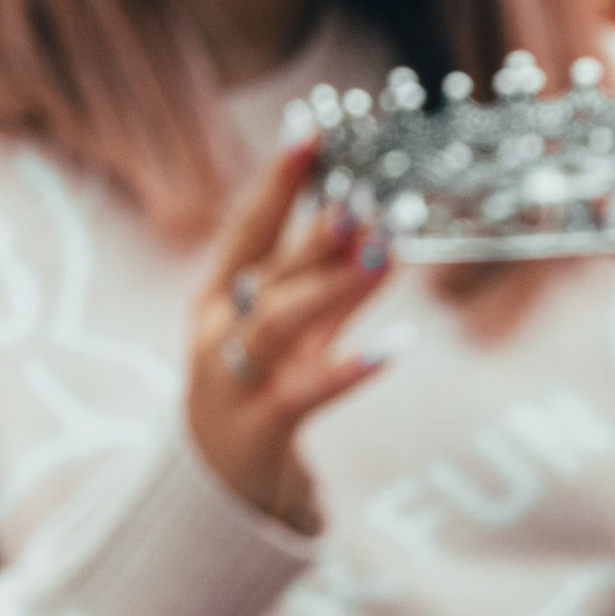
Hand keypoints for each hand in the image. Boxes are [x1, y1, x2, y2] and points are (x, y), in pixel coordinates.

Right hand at [187, 136, 390, 535]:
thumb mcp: (294, 330)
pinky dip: (349, 370)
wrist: (216, 487)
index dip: (279, 180)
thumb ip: (332, 280)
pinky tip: (397, 347)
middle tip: (365, 193)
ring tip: (381, 253)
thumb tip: (384, 222)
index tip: (313, 128)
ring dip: (328, 287)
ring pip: (278, 325)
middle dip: (317, 232)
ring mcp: (232, 381)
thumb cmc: (259, 388)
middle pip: (270, 272)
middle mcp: (218, 333)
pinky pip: (305, 393)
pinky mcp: (258, 428)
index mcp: (219, 296)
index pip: (250, 228)